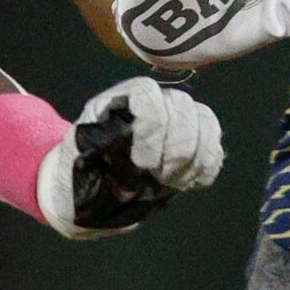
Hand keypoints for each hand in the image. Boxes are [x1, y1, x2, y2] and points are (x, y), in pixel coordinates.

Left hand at [38, 76, 222, 238]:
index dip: (153, 127)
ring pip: (204, 120)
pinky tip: (187, 184)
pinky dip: (207, 166)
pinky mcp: (191, 144)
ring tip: (173, 182)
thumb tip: (121, 143)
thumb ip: (98, 148)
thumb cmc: (76, 178)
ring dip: (195, 157)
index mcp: (116, 102)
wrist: (86, 195)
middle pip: (182, 105)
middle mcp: (147, 105)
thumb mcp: (76, 162)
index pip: (147, 93)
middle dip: (178, 146)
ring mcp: (173, 122)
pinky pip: (214, 143)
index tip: (142, 164)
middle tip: (160, 177)